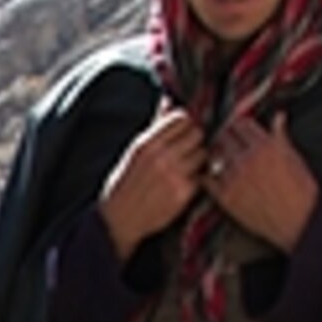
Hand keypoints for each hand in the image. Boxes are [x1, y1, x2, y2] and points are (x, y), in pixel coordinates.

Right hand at [100, 103, 206, 254]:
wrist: (118, 220)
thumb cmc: (125, 183)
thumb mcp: (134, 151)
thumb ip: (154, 125)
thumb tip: (168, 100)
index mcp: (147, 143)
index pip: (182, 117)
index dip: (185, 124)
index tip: (181, 134)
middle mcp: (161, 157)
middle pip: (197, 133)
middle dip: (194, 140)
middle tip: (187, 151)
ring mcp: (174, 175)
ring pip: (203, 153)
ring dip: (198, 159)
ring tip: (185, 168)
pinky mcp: (183, 193)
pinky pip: (202, 176)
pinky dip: (197, 178)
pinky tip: (184, 183)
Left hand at [202, 113, 318, 253]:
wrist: (297, 221)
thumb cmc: (301, 190)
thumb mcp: (294, 157)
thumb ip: (280, 136)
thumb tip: (278, 117)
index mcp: (265, 145)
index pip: (242, 124)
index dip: (239, 125)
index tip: (238, 129)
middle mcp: (247, 158)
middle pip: (225, 138)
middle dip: (226, 138)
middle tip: (227, 142)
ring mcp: (234, 177)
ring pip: (214, 156)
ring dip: (216, 155)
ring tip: (220, 159)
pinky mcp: (225, 197)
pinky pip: (207, 180)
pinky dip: (207, 176)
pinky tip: (211, 176)